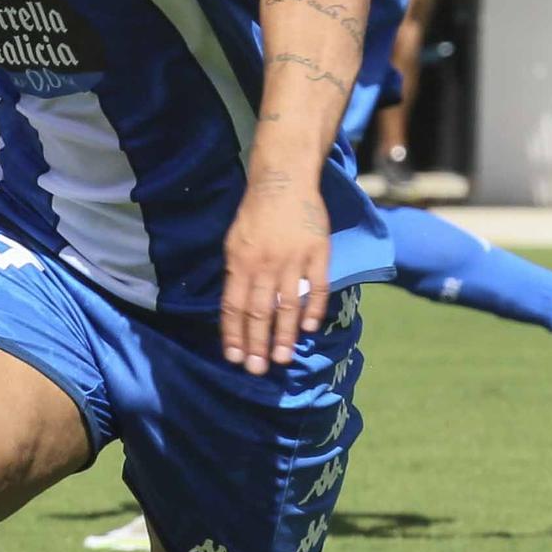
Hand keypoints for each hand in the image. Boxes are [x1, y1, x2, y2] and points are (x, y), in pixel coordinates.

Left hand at [221, 179, 329, 375]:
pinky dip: (313, 309)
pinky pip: (316, 286)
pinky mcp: (317, 252)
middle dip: (257, 344)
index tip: (235, 358)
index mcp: (240, 262)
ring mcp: (292, 258)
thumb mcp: (234, 242)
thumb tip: (235, 311)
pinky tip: (309, 328)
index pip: (234, 306)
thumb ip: (236, 275)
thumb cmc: (255, 214)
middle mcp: (263, 264)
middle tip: (258, 370)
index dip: (234, 334)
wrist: (283, 181)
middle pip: (259, 311)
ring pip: (287, 305)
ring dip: (284, 335)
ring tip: (282, 358)